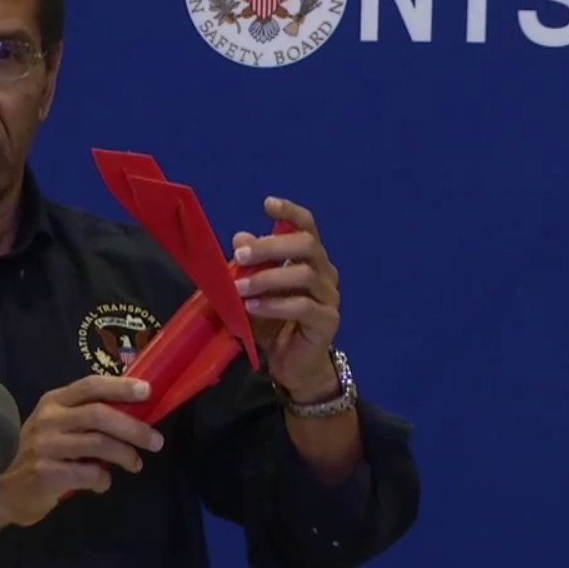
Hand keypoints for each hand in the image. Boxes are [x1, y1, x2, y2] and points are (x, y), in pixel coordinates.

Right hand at [0, 375, 165, 528]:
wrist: (1, 488)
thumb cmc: (36, 454)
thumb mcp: (55, 426)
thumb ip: (85, 418)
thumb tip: (133, 415)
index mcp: (53, 402)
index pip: (90, 386)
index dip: (121, 386)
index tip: (147, 391)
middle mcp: (49, 419)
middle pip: (99, 415)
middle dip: (134, 428)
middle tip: (156, 441)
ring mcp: (46, 446)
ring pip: (99, 444)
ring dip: (126, 455)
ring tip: (135, 464)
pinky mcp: (46, 473)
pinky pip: (89, 473)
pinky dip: (103, 480)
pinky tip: (102, 483)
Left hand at [232, 196, 341, 402]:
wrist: (294, 364)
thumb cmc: (274, 323)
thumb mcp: (255, 292)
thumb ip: (249, 266)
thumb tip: (239, 238)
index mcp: (309, 259)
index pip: (307, 227)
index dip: (290, 213)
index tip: (268, 203)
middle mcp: (324, 272)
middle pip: (306, 245)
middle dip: (271, 246)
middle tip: (240, 256)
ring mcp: (329, 297)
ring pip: (304, 275)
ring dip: (267, 279)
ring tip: (240, 289)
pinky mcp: (327, 321)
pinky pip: (302, 306)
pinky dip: (274, 305)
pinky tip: (253, 308)